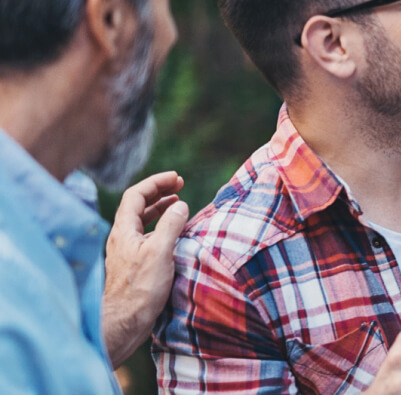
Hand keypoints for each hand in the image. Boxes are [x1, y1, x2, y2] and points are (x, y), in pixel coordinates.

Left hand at [102, 171, 189, 365]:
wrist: (124, 321)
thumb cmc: (140, 288)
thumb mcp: (160, 252)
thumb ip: (171, 225)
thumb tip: (180, 205)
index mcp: (124, 230)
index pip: (136, 195)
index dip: (156, 183)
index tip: (177, 178)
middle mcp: (122, 238)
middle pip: (137, 206)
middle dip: (159, 193)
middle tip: (180, 186)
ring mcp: (126, 251)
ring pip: (142, 221)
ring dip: (160, 209)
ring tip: (178, 204)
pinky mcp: (133, 264)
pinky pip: (146, 236)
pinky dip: (161, 227)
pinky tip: (173, 233)